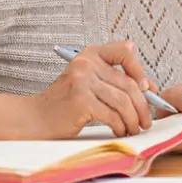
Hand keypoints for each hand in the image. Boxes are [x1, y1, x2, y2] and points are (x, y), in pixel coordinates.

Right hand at [28, 41, 154, 138]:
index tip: (147, 89)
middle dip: (143, 105)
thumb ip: (111, 79)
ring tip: (134, 129)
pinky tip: (120, 131)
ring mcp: (83, 81)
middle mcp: (87, 63)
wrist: (34, 119)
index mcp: (90, 54)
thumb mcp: (87, 81)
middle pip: (129, 83)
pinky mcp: (81, 101)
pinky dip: (121, 126)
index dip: (140, 70)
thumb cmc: (64, 103)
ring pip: (123, 101)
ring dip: (133, 119)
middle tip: (146, 120)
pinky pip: (112, 115)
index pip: (125, 51)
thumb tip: (147, 88)